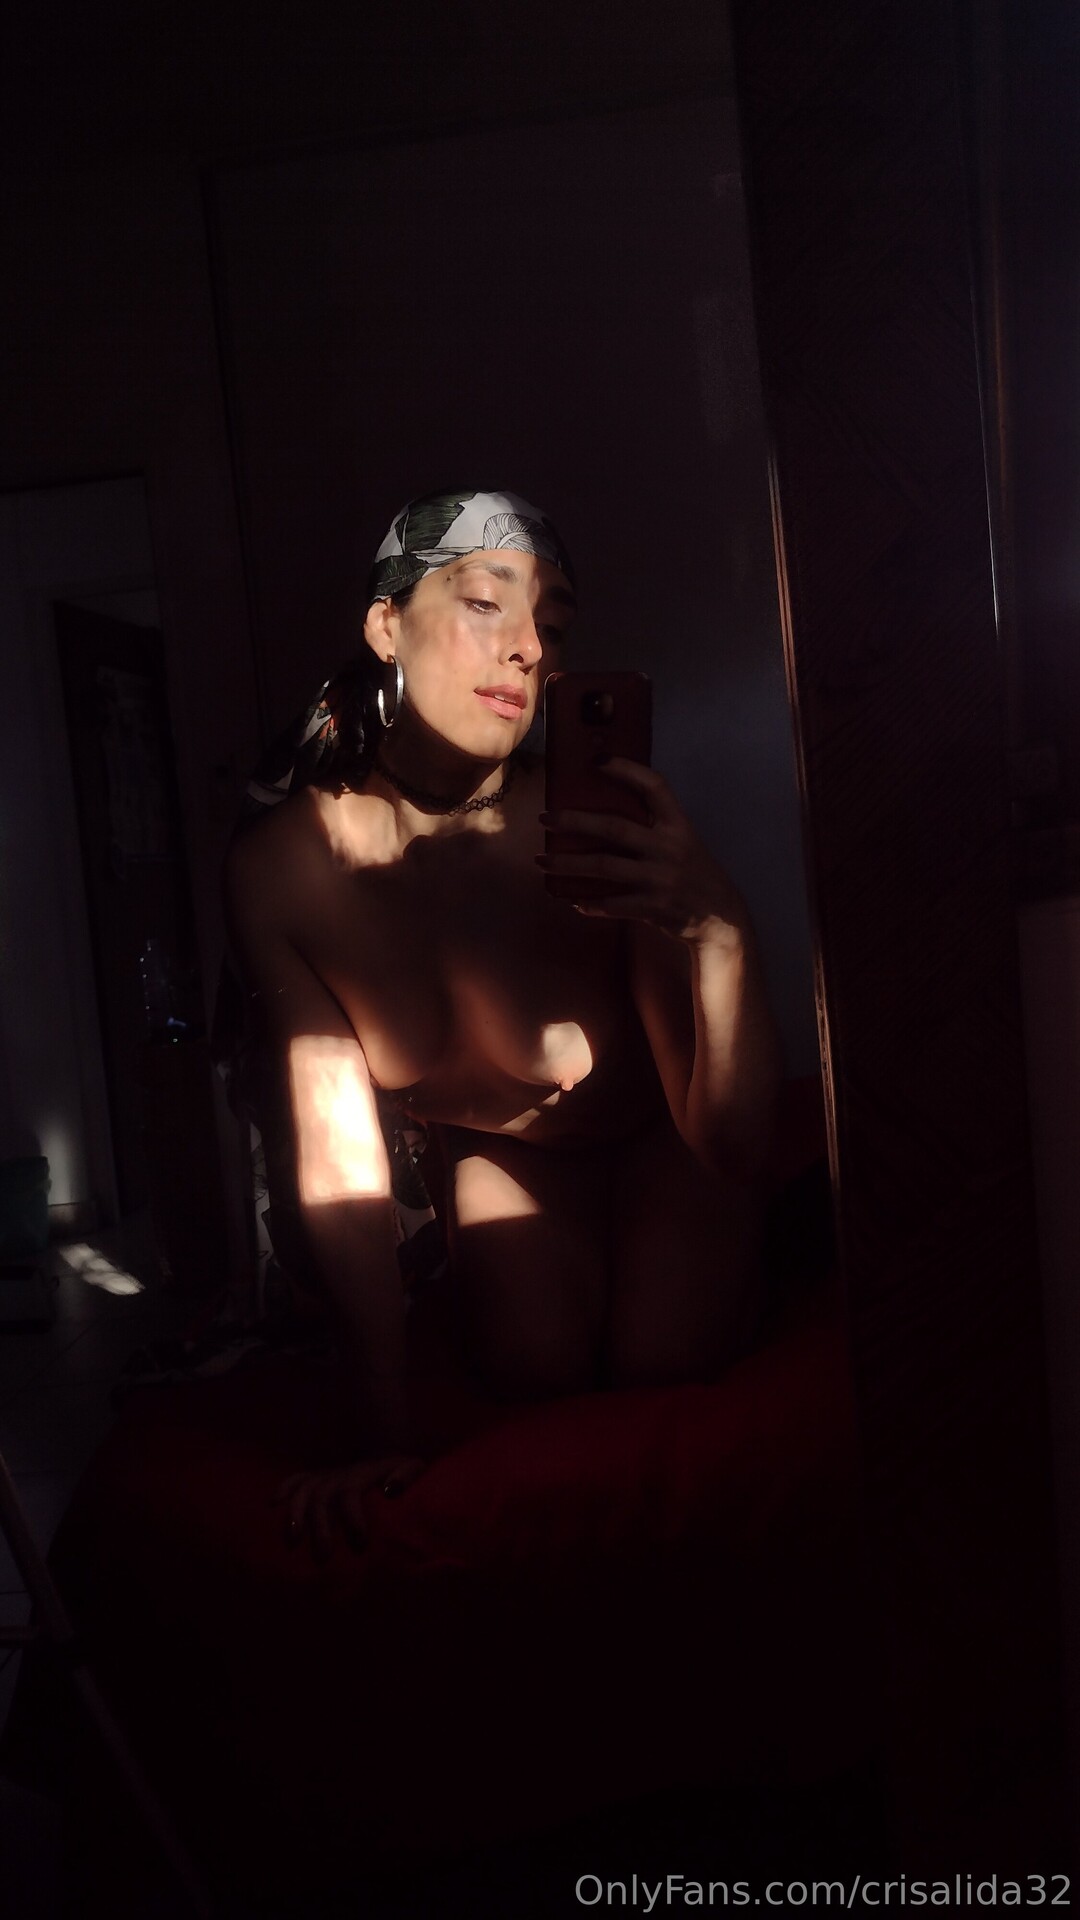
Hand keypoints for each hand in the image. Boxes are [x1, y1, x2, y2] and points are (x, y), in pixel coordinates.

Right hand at [274, 1452, 427, 1558]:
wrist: (388, 1452)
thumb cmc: (401, 1471)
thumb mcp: (413, 1468)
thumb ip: (405, 1477)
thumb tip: (391, 1491)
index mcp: (362, 1474)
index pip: (350, 1494)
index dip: (352, 1518)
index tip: (360, 1545)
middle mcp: (339, 1474)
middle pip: (321, 1498)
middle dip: (320, 1528)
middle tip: (324, 1558)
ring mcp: (326, 1475)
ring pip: (303, 1491)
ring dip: (295, 1514)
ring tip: (292, 1542)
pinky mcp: (317, 1477)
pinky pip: (296, 1478)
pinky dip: (284, 1487)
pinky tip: (272, 1504)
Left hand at [539, 757, 745, 944]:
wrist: (722, 919)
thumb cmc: (695, 875)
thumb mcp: (685, 843)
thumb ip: (655, 829)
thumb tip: (605, 816)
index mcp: (679, 826)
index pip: (654, 787)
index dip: (627, 771)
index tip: (598, 761)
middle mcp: (669, 848)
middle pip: (614, 828)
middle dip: (575, 822)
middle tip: (545, 818)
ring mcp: (661, 879)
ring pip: (604, 867)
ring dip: (568, 864)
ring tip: (543, 861)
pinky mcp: (654, 907)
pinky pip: (612, 903)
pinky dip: (589, 902)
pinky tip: (571, 899)